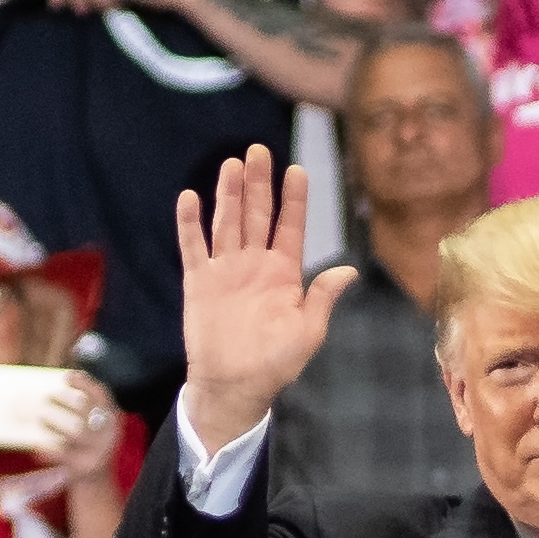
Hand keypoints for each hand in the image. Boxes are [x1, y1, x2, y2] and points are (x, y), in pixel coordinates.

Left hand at [36, 373, 121, 482]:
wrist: (95, 480)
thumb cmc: (86, 446)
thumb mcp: (91, 427)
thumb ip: (80, 411)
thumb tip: (51, 394)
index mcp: (112, 419)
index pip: (101, 395)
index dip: (85, 384)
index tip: (67, 377)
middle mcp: (109, 434)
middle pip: (85, 411)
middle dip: (63, 401)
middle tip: (46, 398)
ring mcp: (100, 452)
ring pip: (76, 432)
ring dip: (55, 423)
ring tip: (40, 418)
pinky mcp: (87, 467)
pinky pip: (66, 455)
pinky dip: (50, 450)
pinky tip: (38, 448)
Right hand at [179, 145, 356, 451]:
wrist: (234, 386)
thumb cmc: (275, 364)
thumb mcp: (308, 332)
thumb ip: (322, 297)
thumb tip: (348, 270)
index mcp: (283, 274)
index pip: (290, 227)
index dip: (294, 199)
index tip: (297, 170)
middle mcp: (254, 265)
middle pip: (257, 215)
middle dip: (259, 183)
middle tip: (259, 151)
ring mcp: (226, 271)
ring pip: (227, 222)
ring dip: (229, 194)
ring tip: (232, 165)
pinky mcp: (199, 282)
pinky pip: (193, 247)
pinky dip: (190, 223)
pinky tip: (190, 198)